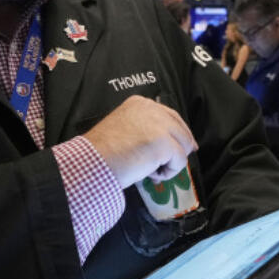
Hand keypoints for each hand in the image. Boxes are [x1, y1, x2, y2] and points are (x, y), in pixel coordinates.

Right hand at [83, 96, 197, 187]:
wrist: (94, 162)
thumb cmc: (104, 151)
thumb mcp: (125, 128)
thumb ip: (146, 127)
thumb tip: (172, 141)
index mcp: (141, 103)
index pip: (171, 116)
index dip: (179, 134)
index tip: (184, 148)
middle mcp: (153, 109)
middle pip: (181, 131)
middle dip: (180, 150)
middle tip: (169, 166)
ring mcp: (160, 125)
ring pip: (183, 147)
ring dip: (170, 163)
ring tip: (150, 172)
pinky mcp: (165, 143)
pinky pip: (180, 162)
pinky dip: (168, 173)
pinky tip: (151, 175)